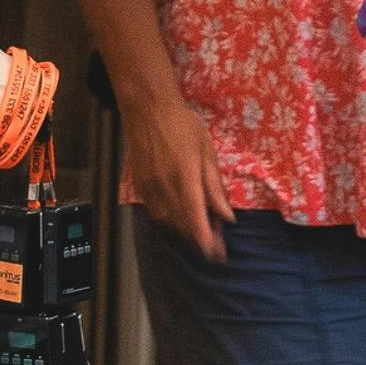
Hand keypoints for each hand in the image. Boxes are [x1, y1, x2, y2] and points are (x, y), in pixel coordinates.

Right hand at [118, 92, 238, 259]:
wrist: (147, 110)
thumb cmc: (183, 126)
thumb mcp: (207, 152)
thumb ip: (214, 186)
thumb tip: (226, 215)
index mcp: (185, 177)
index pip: (195, 217)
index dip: (205, 239)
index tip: (215, 254)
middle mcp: (164, 186)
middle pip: (182, 223)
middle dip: (199, 238)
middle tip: (217, 246)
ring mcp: (149, 188)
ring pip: (168, 220)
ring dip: (185, 230)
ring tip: (202, 233)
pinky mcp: (139, 186)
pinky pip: (156, 212)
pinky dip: (170, 220)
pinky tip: (181, 219)